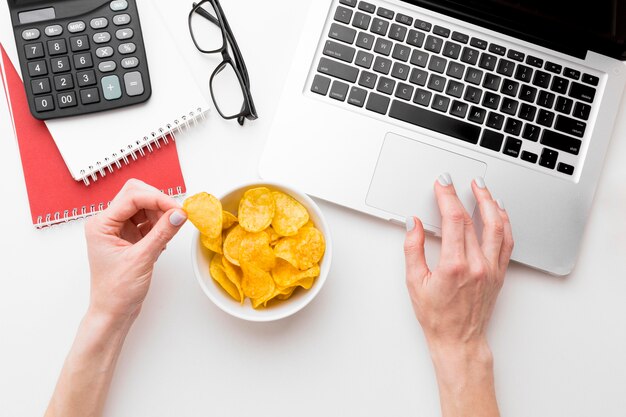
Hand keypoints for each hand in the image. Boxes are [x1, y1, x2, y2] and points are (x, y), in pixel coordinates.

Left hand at [84, 179, 187, 323]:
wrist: (113, 313)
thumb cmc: (116, 291)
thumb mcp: (142, 259)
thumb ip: (162, 233)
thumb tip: (179, 214)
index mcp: (101, 224)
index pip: (132, 197)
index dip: (158, 199)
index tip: (178, 209)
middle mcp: (107, 223)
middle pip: (136, 195)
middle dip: (158, 201)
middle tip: (177, 214)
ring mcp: (118, 229)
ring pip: (143, 206)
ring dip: (160, 213)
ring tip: (170, 229)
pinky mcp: (129, 237)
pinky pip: (147, 220)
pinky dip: (159, 224)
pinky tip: (164, 237)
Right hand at [403, 174, 513, 416]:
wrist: (458, 340)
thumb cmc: (436, 316)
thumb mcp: (414, 282)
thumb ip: (413, 249)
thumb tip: (414, 224)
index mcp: (455, 266)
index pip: (454, 220)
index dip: (447, 197)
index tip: (442, 184)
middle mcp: (477, 265)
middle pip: (473, 219)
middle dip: (462, 195)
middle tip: (454, 181)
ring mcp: (491, 268)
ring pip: (497, 226)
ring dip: (490, 203)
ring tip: (482, 188)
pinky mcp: (499, 273)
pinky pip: (507, 241)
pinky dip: (504, 222)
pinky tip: (499, 211)